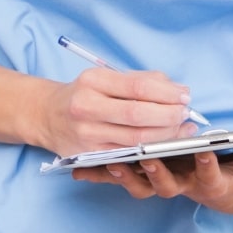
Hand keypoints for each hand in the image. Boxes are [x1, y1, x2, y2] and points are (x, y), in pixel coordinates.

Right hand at [37, 66, 198, 156]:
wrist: (46, 115)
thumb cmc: (83, 94)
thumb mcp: (105, 78)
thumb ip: (141, 80)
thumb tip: (178, 91)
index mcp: (93, 81)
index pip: (138, 87)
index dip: (167, 93)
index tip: (185, 96)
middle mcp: (86, 107)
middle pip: (139, 114)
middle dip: (170, 116)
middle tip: (186, 114)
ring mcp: (87, 133)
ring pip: (138, 139)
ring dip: (167, 135)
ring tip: (182, 128)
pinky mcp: (90, 154)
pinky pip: (129, 154)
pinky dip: (152, 149)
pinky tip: (165, 143)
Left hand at [73, 140, 232, 213]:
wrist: (227, 196)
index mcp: (210, 183)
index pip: (209, 174)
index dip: (206, 165)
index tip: (203, 152)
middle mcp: (184, 187)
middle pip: (166, 183)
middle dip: (155, 172)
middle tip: (143, 158)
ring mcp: (162, 185)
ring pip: (139, 184)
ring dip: (123, 175)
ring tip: (109, 162)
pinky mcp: (145, 181)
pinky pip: (120, 179)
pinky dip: (99, 175)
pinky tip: (77, 169)